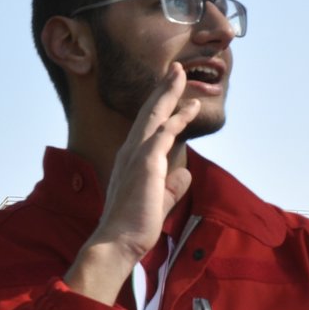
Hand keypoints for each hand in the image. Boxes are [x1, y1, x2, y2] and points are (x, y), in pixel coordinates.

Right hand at [65, 64, 199, 303]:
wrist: (119, 241)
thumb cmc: (135, 225)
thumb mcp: (160, 200)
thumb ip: (172, 186)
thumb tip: (185, 175)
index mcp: (132, 159)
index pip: (149, 126)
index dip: (161, 106)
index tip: (173, 91)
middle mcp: (131, 152)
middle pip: (149, 113)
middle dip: (163, 89)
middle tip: (175, 68)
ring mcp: (136, 156)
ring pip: (155, 117)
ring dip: (169, 94)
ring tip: (181, 75)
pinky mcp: (146, 165)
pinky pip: (163, 136)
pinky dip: (176, 120)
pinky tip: (189, 109)